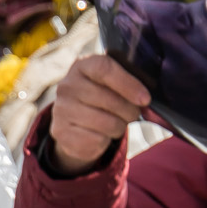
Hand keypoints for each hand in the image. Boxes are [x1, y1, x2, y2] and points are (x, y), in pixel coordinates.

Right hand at [48, 54, 150, 174]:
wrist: (73, 122)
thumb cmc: (101, 98)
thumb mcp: (111, 83)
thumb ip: (127, 82)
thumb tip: (145, 98)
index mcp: (82, 66)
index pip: (104, 68)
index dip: (128, 84)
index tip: (145, 99)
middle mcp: (67, 86)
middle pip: (110, 100)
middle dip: (130, 111)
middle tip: (133, 114)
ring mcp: (61, 109)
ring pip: (107, 123)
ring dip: (119, 127)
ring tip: (116, 123)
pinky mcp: (61, 132)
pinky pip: (97, 141)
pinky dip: (106, 141)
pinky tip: (101, 134)